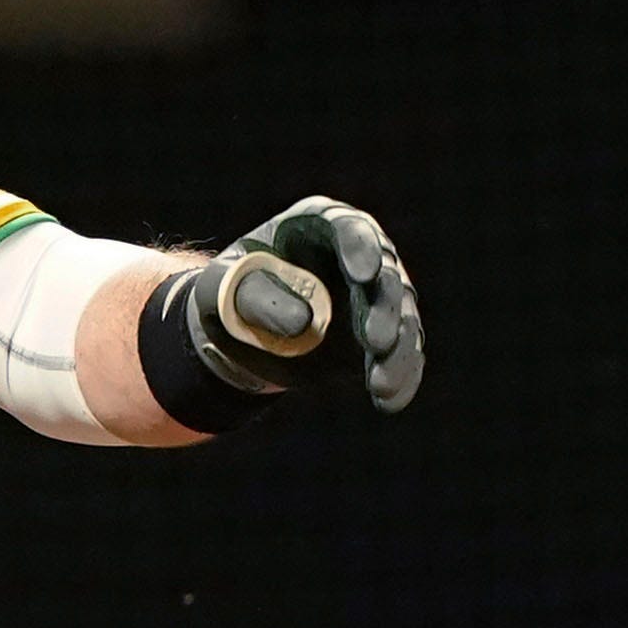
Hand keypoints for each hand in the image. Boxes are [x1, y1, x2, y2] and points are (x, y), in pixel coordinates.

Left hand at [188, 196, 423, 413]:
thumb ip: (258, 299)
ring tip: (379, 383)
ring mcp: (376, 297)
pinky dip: (400, 377)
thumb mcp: (225, 290)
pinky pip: (401, 355)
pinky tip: (389, 400)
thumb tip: (302, 323)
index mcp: (319, 226)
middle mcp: (361, 256)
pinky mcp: (383, 336)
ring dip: (396, 351)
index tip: (365, 273)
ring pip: (401, 320)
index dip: (361, 249)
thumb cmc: (229, 294)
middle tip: (374, 340)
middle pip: (386, 277)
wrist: (238, 331)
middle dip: (384, 309)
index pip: (349, 228)